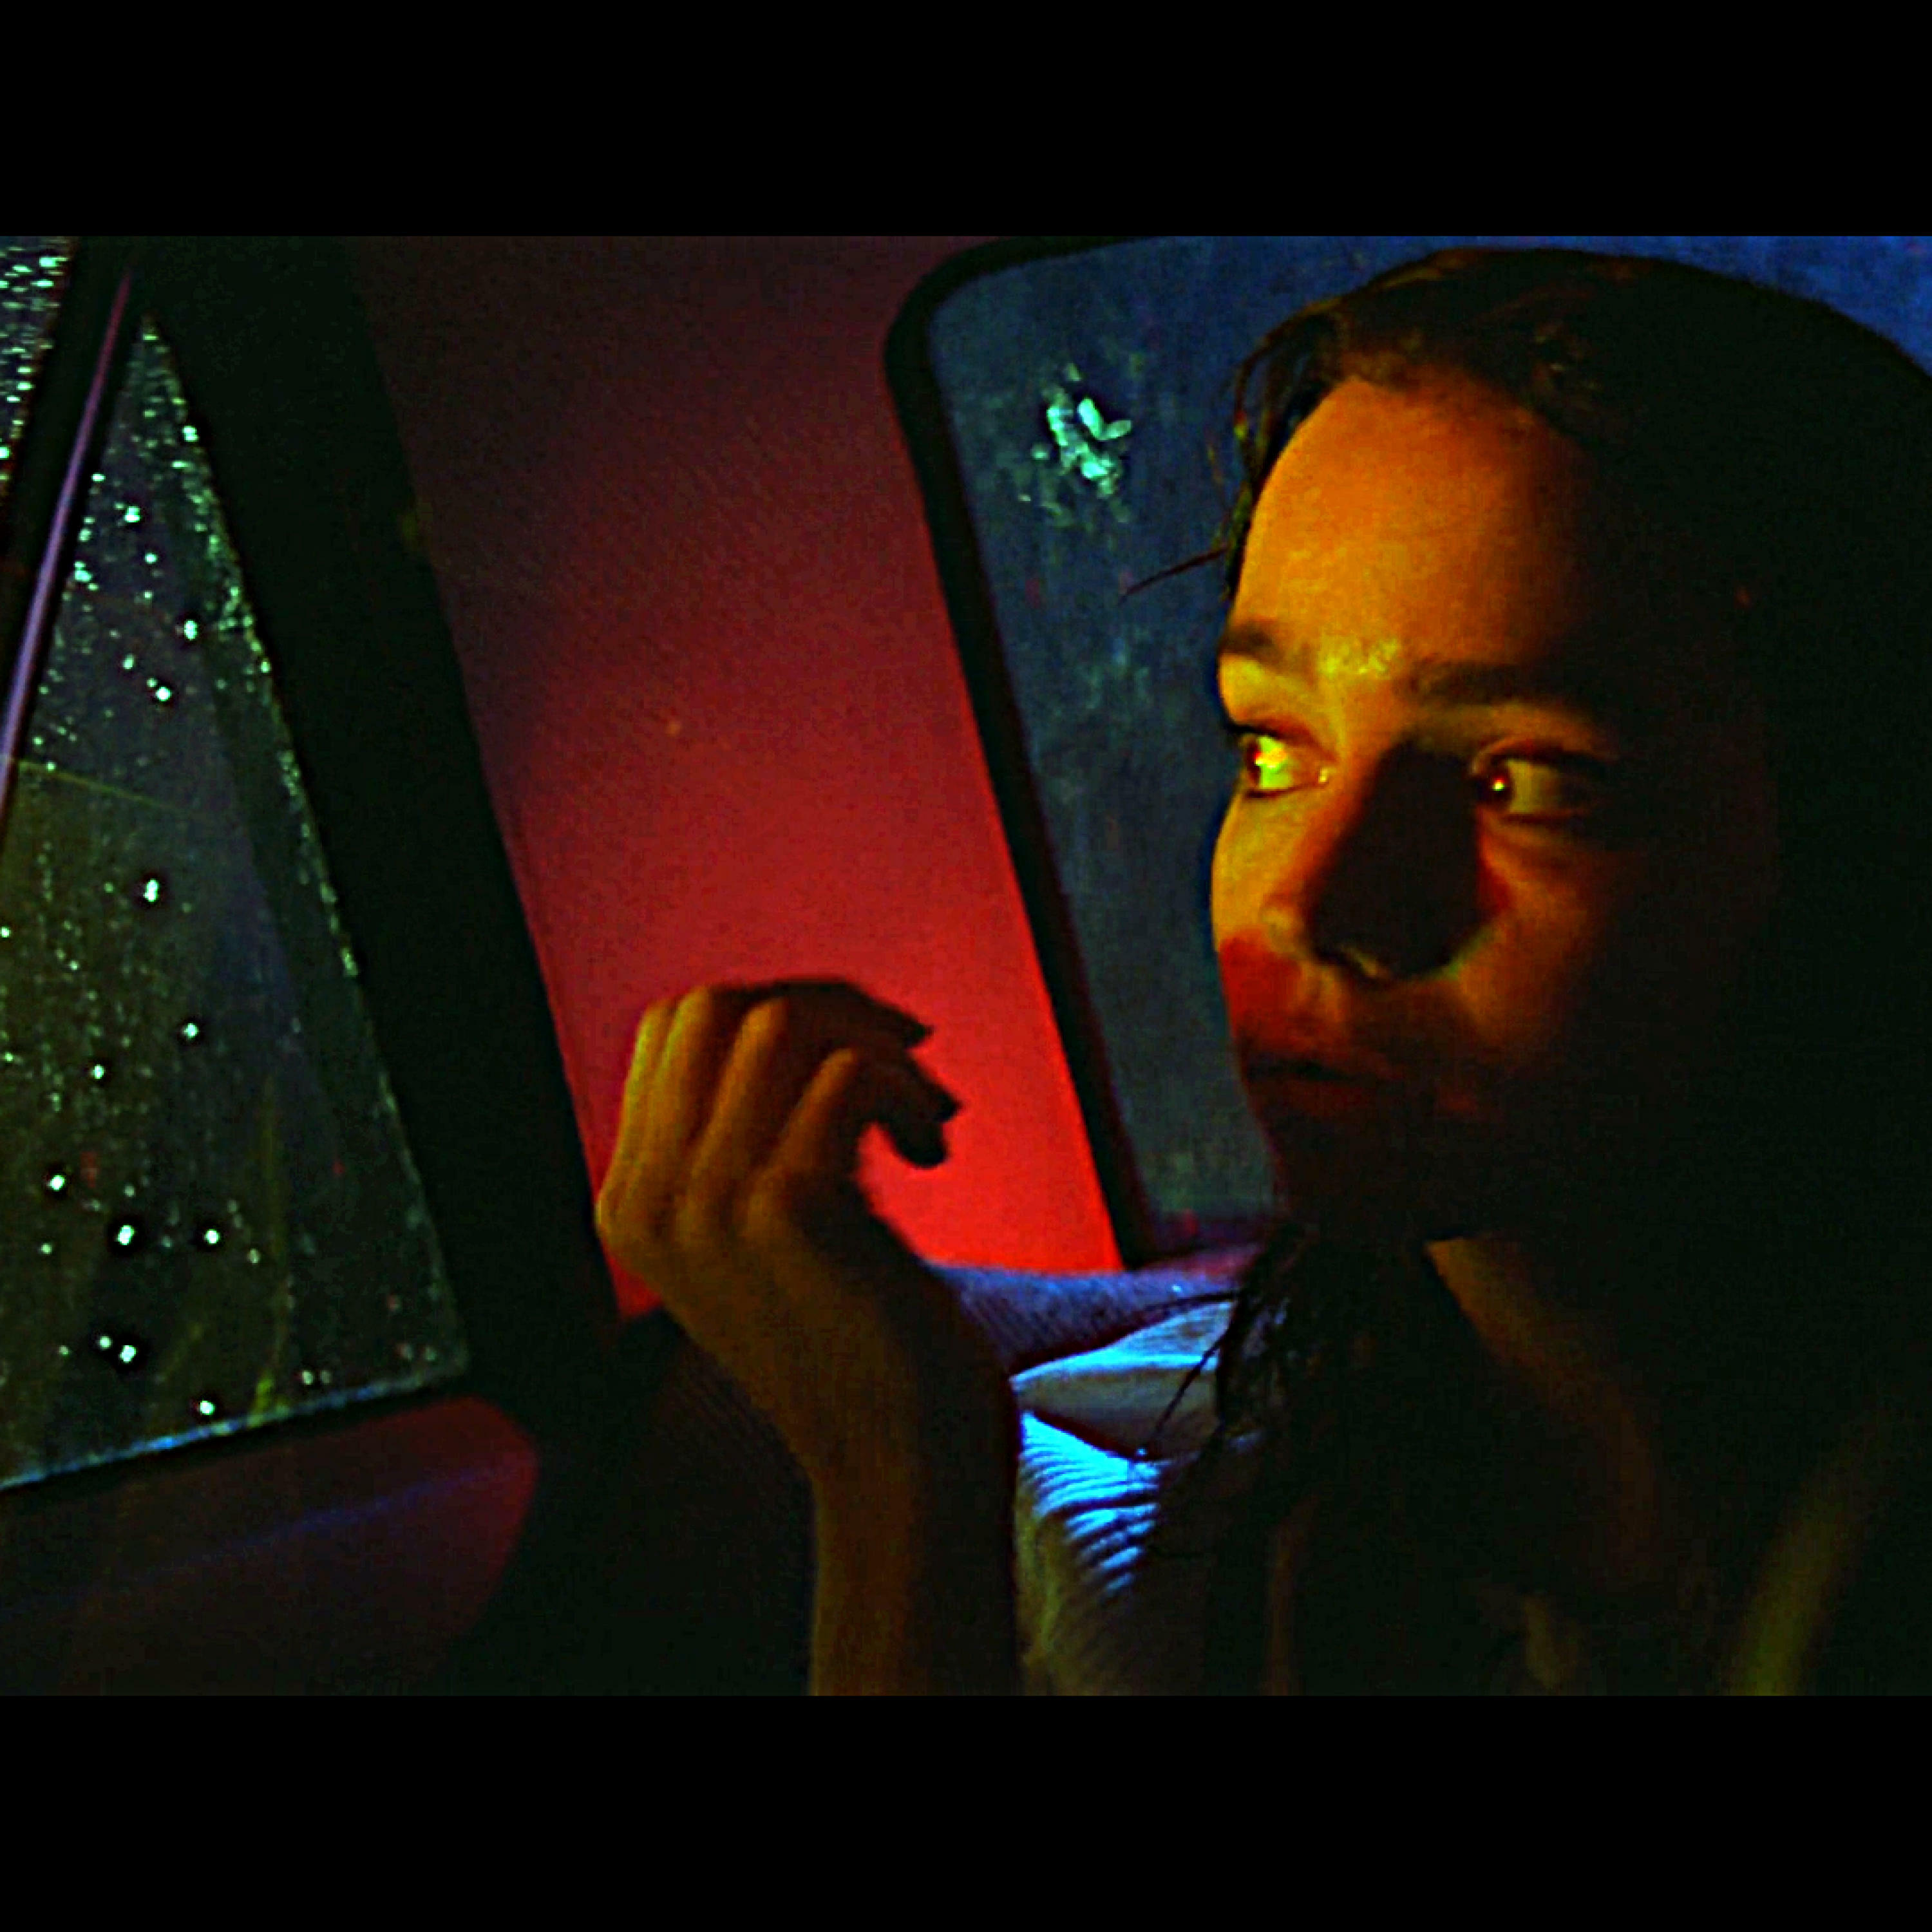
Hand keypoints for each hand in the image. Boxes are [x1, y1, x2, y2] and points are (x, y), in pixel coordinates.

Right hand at [595, 980, 1007, 1493]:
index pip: (677, 1025)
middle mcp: (648, 1199)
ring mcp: (705, 1205)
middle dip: (829, 1006)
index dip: (783, 1005)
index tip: (863, 1045)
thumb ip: (750, 1138)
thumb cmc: (861, 1341)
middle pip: (713, 1004)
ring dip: (877, 1049)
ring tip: (925, 1115)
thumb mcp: (771, 1233)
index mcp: (632, 1200)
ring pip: (778, 1022)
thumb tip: (816, 1012)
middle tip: (906, 1061)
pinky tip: (931, 1151)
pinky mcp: (783, 1211)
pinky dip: (906, 1092)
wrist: (898, 1465)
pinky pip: (844, 1074)